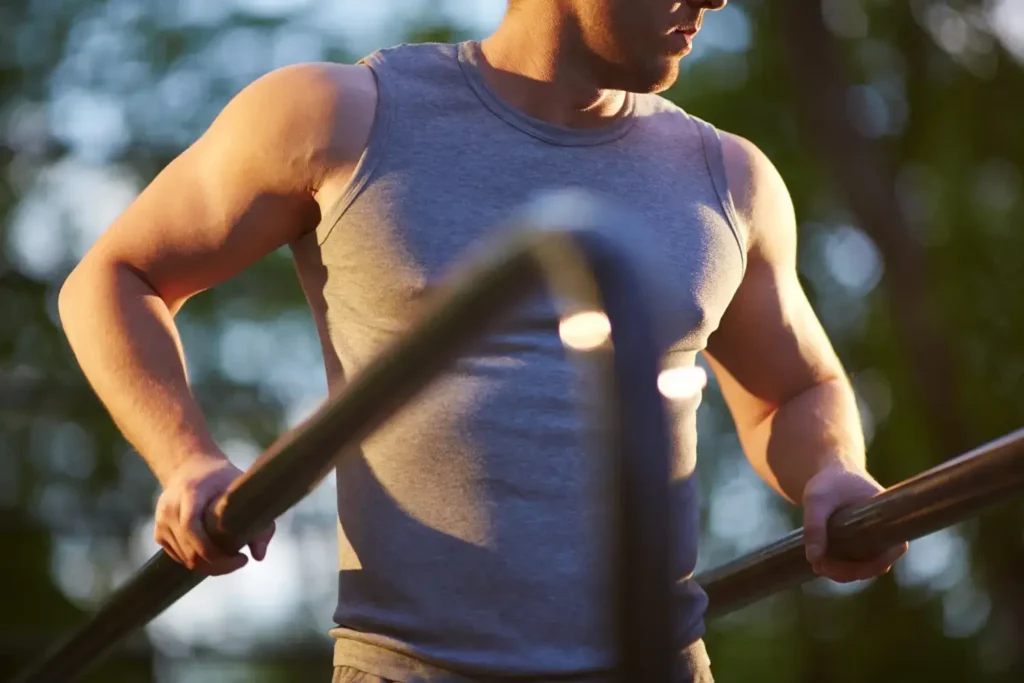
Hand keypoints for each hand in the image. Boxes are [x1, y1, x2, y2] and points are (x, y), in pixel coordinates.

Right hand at [154, 455, 275, 575]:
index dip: (215, 551)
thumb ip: (258, 521)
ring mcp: (161, 521)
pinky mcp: (159, 533)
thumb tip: (259, 556)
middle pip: (191, 551)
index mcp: (190, 491)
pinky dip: (197, 562)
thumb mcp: (244, 490)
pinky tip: (214, 554)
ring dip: (209, 565)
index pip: (192, 527)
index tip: (242, 557)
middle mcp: (171, 507)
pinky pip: (179, 557)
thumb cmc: (222, 479)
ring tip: (230, 557)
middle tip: (239, 561)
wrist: (190, 467)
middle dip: (218, 564)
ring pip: (185, 558)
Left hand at [802, 463, 907, 582]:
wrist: (827, 473)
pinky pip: (857, 562)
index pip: (894, 549)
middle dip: (849, 572)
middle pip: (877, 563)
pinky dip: (841, 566)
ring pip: (865, 566)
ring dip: (843, 572)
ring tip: (817, 565)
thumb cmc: (828, 483)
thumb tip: (814, 559)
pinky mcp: (864, 542)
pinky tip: (820, 562)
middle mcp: (888, 530)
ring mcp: (876, 537)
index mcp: (889, 515)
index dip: (872, 566)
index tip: (843, 568)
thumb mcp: (816, 500)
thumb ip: (814, 526)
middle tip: (819, 567)